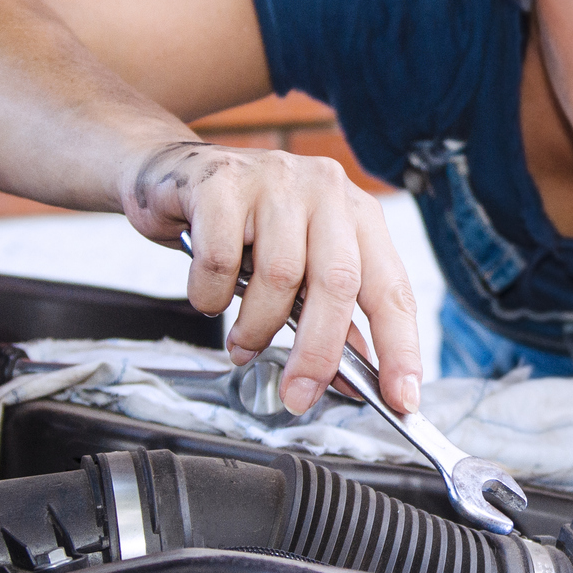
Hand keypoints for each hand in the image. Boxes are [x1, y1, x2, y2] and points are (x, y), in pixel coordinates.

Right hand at [118, 138, 421, 415]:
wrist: (169, 174)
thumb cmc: (242, 228)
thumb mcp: (297, 266)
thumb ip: (327, 315)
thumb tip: (351, 380)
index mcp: (357, 214)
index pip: (391, 288)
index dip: (400, 347)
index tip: (402, 398)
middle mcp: (325, 190)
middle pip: (338, 283)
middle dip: (319, 352)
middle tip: (299, 395)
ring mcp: (275, 180)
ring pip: (279, 276)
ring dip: (256, 328)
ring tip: (242, 342)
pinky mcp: (222, 182)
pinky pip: (221, 261)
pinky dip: (211, 295)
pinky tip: (210, 295)